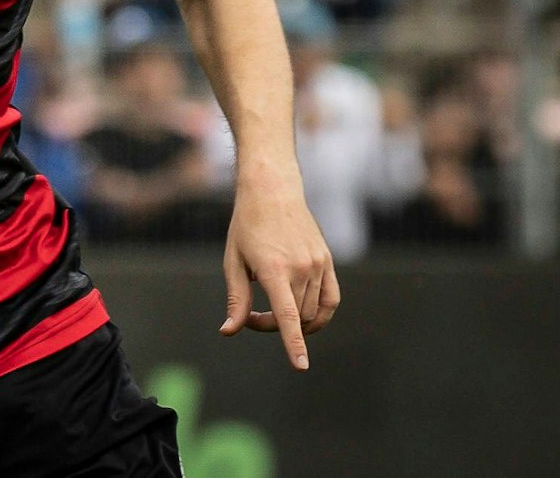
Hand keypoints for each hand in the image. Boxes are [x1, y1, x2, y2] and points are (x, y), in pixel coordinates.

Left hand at [220, 177, 338, 370]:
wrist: (272, 192)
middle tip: (251, 316)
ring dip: (294, 321)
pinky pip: (331, 299)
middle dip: (273, 326)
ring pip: (313, 312)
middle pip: (296, 318)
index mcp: (274, 269)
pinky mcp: (328, 262)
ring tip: (270, 308)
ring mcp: (318, 265)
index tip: (301, 366)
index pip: (288, 316)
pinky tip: (303, 314)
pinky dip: (319, 313)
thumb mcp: (233, 262)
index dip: (293, 343)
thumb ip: (236, 300)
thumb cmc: (246, 228)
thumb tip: (229, 331)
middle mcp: (301, 268)